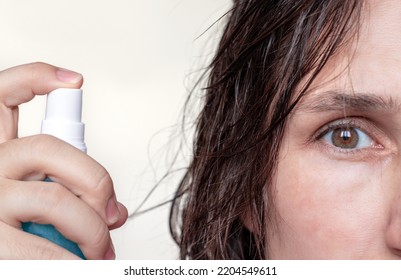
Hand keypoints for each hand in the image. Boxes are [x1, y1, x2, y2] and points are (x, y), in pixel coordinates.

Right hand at [0, 62, 127, 258]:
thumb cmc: (14, 234)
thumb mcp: (35, 204)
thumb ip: (72, 197)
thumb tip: (116, 213)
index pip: (1, 97)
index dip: (34, 77)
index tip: (75, 81)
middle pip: (48, 147)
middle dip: (95, 180)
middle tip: (111, 212)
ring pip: (55, 198)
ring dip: (91, 228)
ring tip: (100, 250)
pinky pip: (45, 248)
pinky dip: (72, 261)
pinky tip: (80, 266)